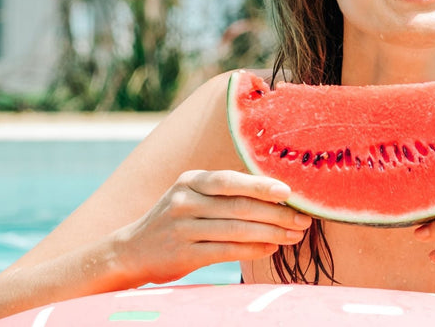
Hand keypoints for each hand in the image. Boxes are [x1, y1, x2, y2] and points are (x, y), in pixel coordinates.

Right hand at [113, 170, 311, 283]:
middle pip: (238, 206)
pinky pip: (226, 251)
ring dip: (271, 233)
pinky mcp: (183, 254)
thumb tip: (274, 193)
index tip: (289, 192)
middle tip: (303, 219)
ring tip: (295, 235)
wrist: (131, 250)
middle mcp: (184, 201)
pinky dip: (252, 250)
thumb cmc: (175, 220)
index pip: (230, 180)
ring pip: (236, 229)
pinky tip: (271, 248)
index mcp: (190, 181)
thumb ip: (223, 192)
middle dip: (276, 213)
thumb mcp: (191, 196)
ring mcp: (182, 228)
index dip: (261, 185)